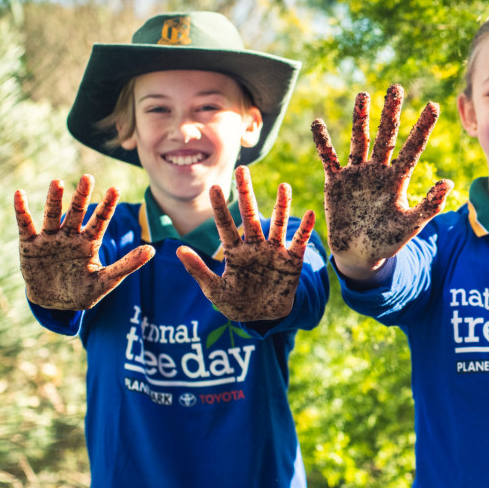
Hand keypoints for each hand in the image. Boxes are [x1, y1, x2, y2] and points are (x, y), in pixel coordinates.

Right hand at [14, 175, 153, 309]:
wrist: (54, 304)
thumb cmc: (83, 290)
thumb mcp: (106, 280)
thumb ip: (127, 265)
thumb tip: (152, 250)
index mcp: (90, 242)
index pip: (101, 220)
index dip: (107, 205)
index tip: (116, 189)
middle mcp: (70, 236)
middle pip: (77, 212)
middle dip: (82, 196)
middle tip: (88, 177)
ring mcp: (50, 239)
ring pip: (53, 215)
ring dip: (54, 200)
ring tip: (57, 182)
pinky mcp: (30, 245)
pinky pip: (26, 225)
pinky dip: (22, 211)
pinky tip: (19, 195)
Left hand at [177, 165, 315, 321]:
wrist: (263, 317)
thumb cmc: (236, 303)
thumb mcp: (215, 291)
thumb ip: (198, 271)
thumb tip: (179, 250)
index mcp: (235, 252)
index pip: (225, 226)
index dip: (220, 208)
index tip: (213, 188)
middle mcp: (255, 246)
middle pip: (250, 216)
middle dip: (246, 193)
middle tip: (242, 169)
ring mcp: (274, 252)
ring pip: (277, 224)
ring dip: (281, 206)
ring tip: (284, 186)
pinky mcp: (292, 261)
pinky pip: (299, 242)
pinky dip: (305, 229)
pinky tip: (310, 214)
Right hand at [311, 84, 452, 278]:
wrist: (360, 255)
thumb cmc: (389, 240)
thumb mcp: (411, 224)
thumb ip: (429, 205)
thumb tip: (449, 182)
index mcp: (398, 179)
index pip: (413, 148)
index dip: (422, 127)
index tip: (433, 105)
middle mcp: (378, 170)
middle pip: (386, 135)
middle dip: (391, 112)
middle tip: (396, 87)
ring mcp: (357, 174)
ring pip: (359, 140)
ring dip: (360, 119)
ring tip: (364, 95)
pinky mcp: (336, 182)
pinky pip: (329, 158)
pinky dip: (323, 143)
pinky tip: (317, 123)